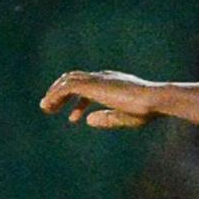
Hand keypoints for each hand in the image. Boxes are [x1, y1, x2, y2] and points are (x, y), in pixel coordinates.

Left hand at [39, 71, 159, 128]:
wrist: (153, 100)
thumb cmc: (147, 110)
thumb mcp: (125, 117)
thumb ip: (107, 119)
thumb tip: (88, 120)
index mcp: (113, 82)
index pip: (90, 86)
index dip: (79, 103)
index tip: (74, 119)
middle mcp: (104, 77)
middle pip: (75, 78)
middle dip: (61, 93)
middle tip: (51, 109)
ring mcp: (97, 79)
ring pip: (67, 80)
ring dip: (54, 94)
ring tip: (45, 108)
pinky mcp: (91, 85)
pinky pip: (66, 87)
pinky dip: (55, 95)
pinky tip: (49, 107)